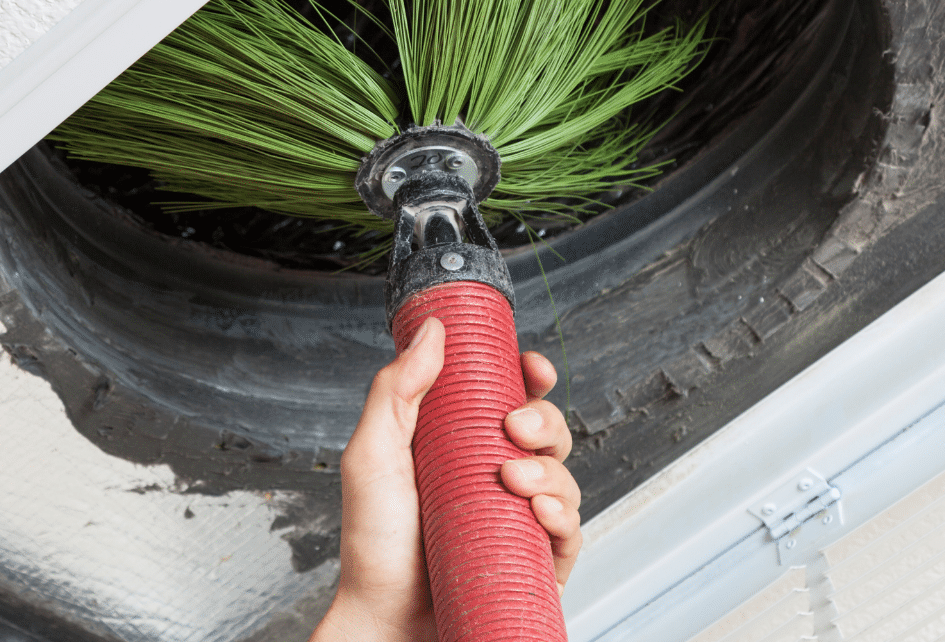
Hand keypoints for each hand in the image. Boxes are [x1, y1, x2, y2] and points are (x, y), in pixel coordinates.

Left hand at [311, 318, 583, 641]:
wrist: (384, 619)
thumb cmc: (373, 544)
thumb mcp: (373, 455)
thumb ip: (396, 390)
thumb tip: (433, 330)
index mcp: (462, 444)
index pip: (510, 398)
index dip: (530, 377)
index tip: (531, 367)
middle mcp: (495, 477)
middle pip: (547, 430)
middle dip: (544, 419)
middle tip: (514, 428)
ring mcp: (517, 519)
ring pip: (565, 476)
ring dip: (551, 468)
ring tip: (513, 479)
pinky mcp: (534, 561)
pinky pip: (571, 532)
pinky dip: (564, 516)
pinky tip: (540, 512)